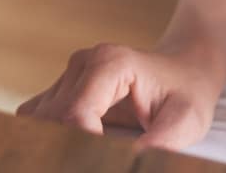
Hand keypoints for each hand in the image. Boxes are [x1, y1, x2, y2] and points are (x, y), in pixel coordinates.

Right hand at [16, 42, 225, 150]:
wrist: (184, 69)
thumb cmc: (187, 93)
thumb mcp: (186, 121)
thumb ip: (161, 144)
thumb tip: (132, 163)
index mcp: (110, 63)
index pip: (76, 113)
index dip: (83, 147)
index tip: (102, 163)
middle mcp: (82, 63)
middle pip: (52, 117)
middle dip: (67, 149)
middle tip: (93, 162)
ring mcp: (70, 73)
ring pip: (38, 118)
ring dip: (55, 144)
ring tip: (81, 159)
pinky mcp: (64, 87)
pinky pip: (38, 116)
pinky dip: (47, 138)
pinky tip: (70, 152)